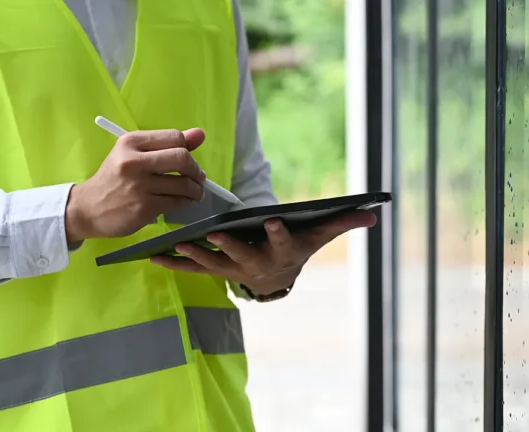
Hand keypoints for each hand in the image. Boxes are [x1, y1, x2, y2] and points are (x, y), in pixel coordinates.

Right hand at [65, 129, 206, 242]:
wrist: (87, 208)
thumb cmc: (113, 180)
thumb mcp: (132, 155)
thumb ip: (166, 144)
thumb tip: (199, 135)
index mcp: (131, 142)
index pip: (174, 137)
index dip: (188, 149)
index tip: (189, 159)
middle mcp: (134, 161)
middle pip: (182, 158)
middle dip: (196, 170)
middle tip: (198, 178)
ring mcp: (139, 186)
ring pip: (183, 184)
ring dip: (195, 189)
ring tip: (194, 192)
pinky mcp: (144, 207)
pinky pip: (177, 202)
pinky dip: (186, 202)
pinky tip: (183, 201)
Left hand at [150, 210, 376, 294]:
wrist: (277, 276)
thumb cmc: (297, 247)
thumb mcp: (319, 235)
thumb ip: (342, 223)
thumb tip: (374, 213)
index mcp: (281, 252)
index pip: (282, 242)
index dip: (278, 232)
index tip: (272, 217)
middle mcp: (255, 265)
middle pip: (242, 256)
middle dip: (228, 245)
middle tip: (214, 232)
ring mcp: (232, 270)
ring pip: (212, 264)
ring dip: (195, 256)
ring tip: (178, 245)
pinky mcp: (213, 270)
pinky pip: (192, 269)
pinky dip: (174, 263)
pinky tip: (154, 256)